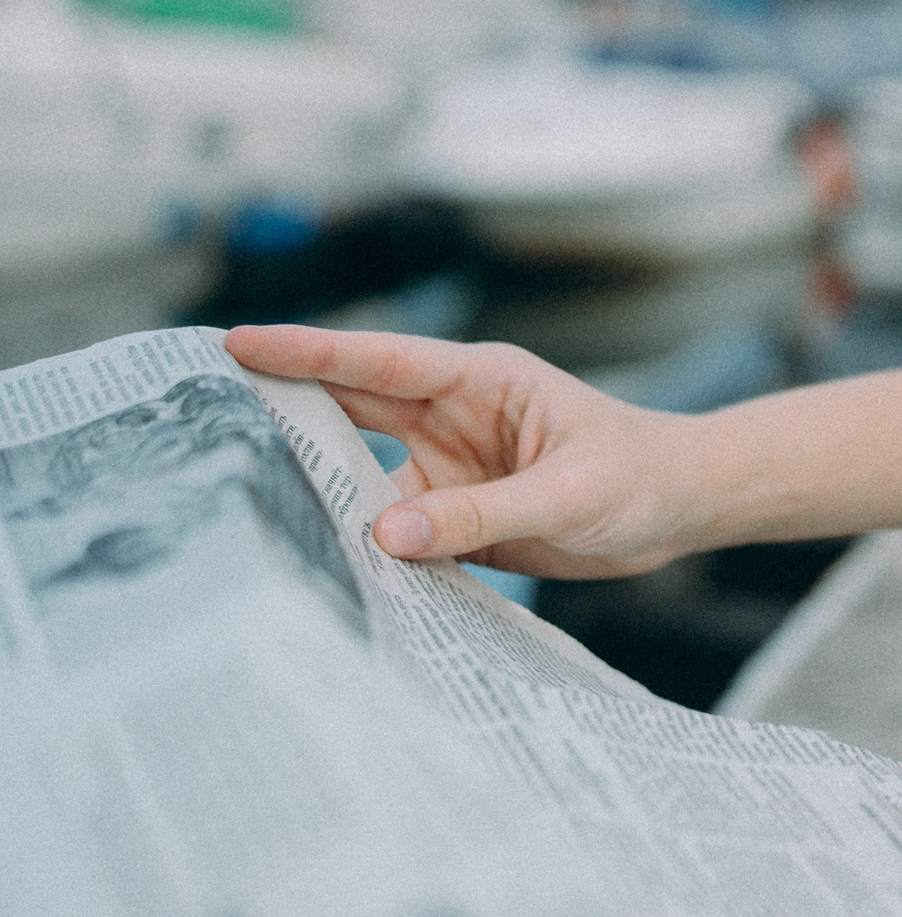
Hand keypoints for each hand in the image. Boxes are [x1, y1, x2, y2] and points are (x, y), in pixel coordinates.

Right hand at [225, 325, 715, 578]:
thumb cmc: (642, 475)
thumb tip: (387, 532)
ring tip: (258, 515)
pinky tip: (330, 570)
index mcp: (481, 382)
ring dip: (324, 496)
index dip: (306, 353)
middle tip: (203, 416)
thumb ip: (480, 515)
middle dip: (282, 408)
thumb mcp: (567, 494)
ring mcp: (453, 468)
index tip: (235, 346)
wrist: (684, 507)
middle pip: (350, 408)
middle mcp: (455, 418)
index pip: (378, 361)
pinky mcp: (460, 516)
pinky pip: (400, 531)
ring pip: (366, 478)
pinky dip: (369, 549)